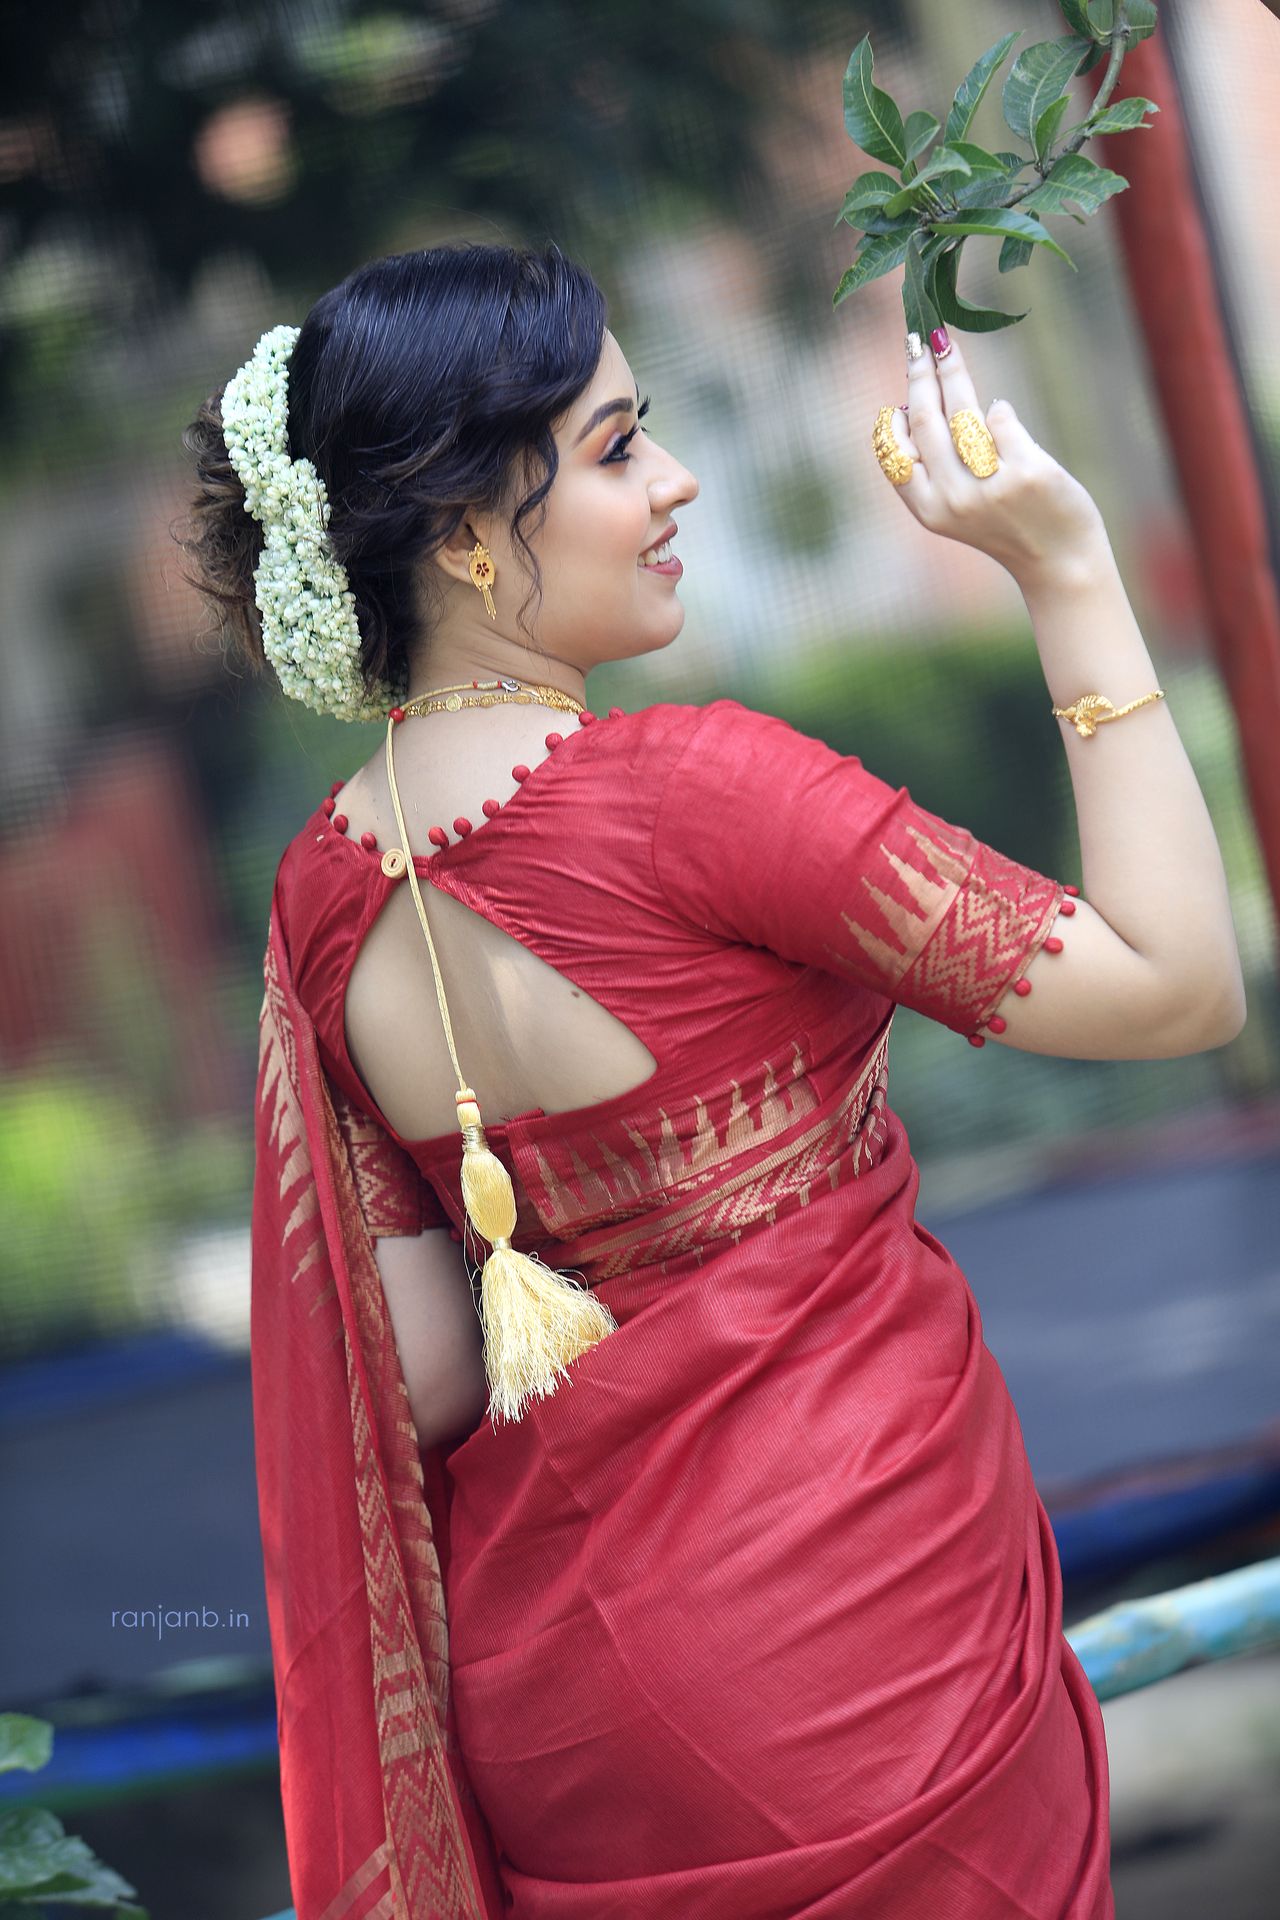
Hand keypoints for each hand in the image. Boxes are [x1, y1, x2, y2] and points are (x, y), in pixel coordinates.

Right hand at [883, 328, 1108, 587]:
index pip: (895, 451)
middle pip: (927, 420)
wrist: (1057, 558)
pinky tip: (997, 411)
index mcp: (929, 510)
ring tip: (945, 346)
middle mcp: (954, 499)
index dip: (894, 411)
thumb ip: (932, 470)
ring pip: (962, 412)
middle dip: (921, 374)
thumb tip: (912, 406)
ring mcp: (991, 486)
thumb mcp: (955, 509)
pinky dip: (998, 411)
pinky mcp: (1027, 472)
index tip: (897, 379)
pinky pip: (1002, 419)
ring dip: (952, 371)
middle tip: (919, 339)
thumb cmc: (1003, 525)